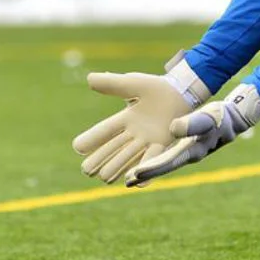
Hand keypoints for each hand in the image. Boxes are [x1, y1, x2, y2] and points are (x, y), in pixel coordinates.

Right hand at [72, 54, 209, 183]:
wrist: (182, 92)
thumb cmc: (157, 88)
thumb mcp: (133, 83)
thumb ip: (113, 83)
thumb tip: (89, 78)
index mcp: (125, 119)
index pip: (105, 130)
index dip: (91, 139)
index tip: (77, 147)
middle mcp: (134, 133)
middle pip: (113, 149)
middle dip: (100, 159)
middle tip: (87, 170)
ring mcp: (148, 141)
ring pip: (128, 157)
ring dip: (116, 167)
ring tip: (104, 177)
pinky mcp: (163, 144)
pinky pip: (152, 158)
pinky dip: (143, 170)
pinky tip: (135, 180)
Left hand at [124, 84, 259, 187]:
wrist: (229, 120)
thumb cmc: (219, 118)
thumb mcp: (208, 118)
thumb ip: (192, 124)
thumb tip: (174, 128)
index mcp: (191, 151)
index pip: (168, 161)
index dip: (152, 168)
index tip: (136, 173)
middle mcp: (185, 156)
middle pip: (161, 167)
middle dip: (144, 174)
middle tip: (125, 182)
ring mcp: (183, 154)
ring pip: (160, 164)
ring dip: (145, 172)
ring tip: (125, 180)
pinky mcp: (181, 149)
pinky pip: (162, 157)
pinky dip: (150, 162)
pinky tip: (138, 164)